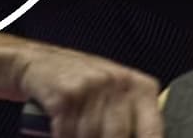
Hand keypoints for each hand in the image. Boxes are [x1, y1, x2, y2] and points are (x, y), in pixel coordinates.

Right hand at [14, 45, 163, 137]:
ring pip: (92, 136)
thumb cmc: (83, 82)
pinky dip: (63, 137)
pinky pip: (68, 132)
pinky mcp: (66, 94)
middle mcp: (118, 83)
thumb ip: (132, 119)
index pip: (152, 131)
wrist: (40, 62)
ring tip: (77, 134)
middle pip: (118, 137)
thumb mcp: (116, 93)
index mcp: (140, 87)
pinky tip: (62, 133)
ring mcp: (92, 86)